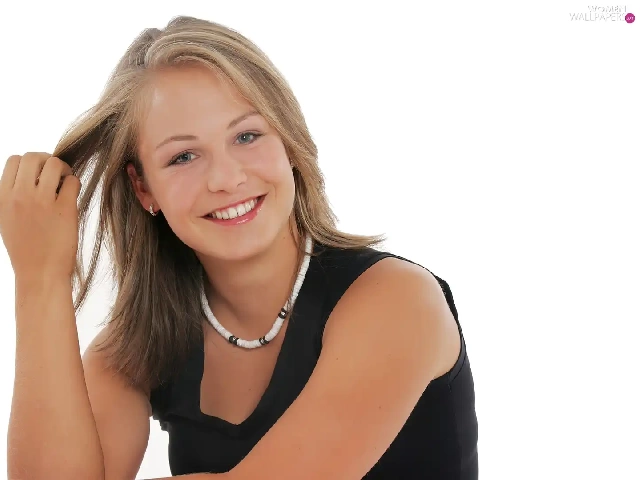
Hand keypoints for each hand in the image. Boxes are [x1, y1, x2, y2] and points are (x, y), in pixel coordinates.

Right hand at [0, 152, 80, 280]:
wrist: (40, 273)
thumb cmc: (26, 248)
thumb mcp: (5, 218)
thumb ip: (12, 195)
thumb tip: (28, 175)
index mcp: (2, 197)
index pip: (14, 161)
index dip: (30, 163)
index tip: (38, 174)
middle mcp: (20, 195)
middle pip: (34, 157)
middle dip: (47, 160)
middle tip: (56, 173)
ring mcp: (42, 201)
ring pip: (55, 164)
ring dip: (64, 169)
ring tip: (66, 182)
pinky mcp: (65, 208)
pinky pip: (73, 181)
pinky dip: (75, 183)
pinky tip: (72, 195)